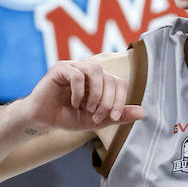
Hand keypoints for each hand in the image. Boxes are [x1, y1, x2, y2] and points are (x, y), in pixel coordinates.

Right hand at [22, 59, 145, 133]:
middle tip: (97, 116)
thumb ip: (119, 115)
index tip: (112, 117)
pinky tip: (74, 103)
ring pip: (95, 70)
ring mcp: (74, 67)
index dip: (120, 100)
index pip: (119, 82)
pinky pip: (76, 74)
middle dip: (107, 101)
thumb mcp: (98, 120)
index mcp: (99, 81)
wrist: (44, 120)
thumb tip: (143, 112)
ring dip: (96, 93)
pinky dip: (79, 92)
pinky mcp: (59, 68)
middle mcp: (88, 71)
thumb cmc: (69, 117)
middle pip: (109, 77)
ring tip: (88, 108)